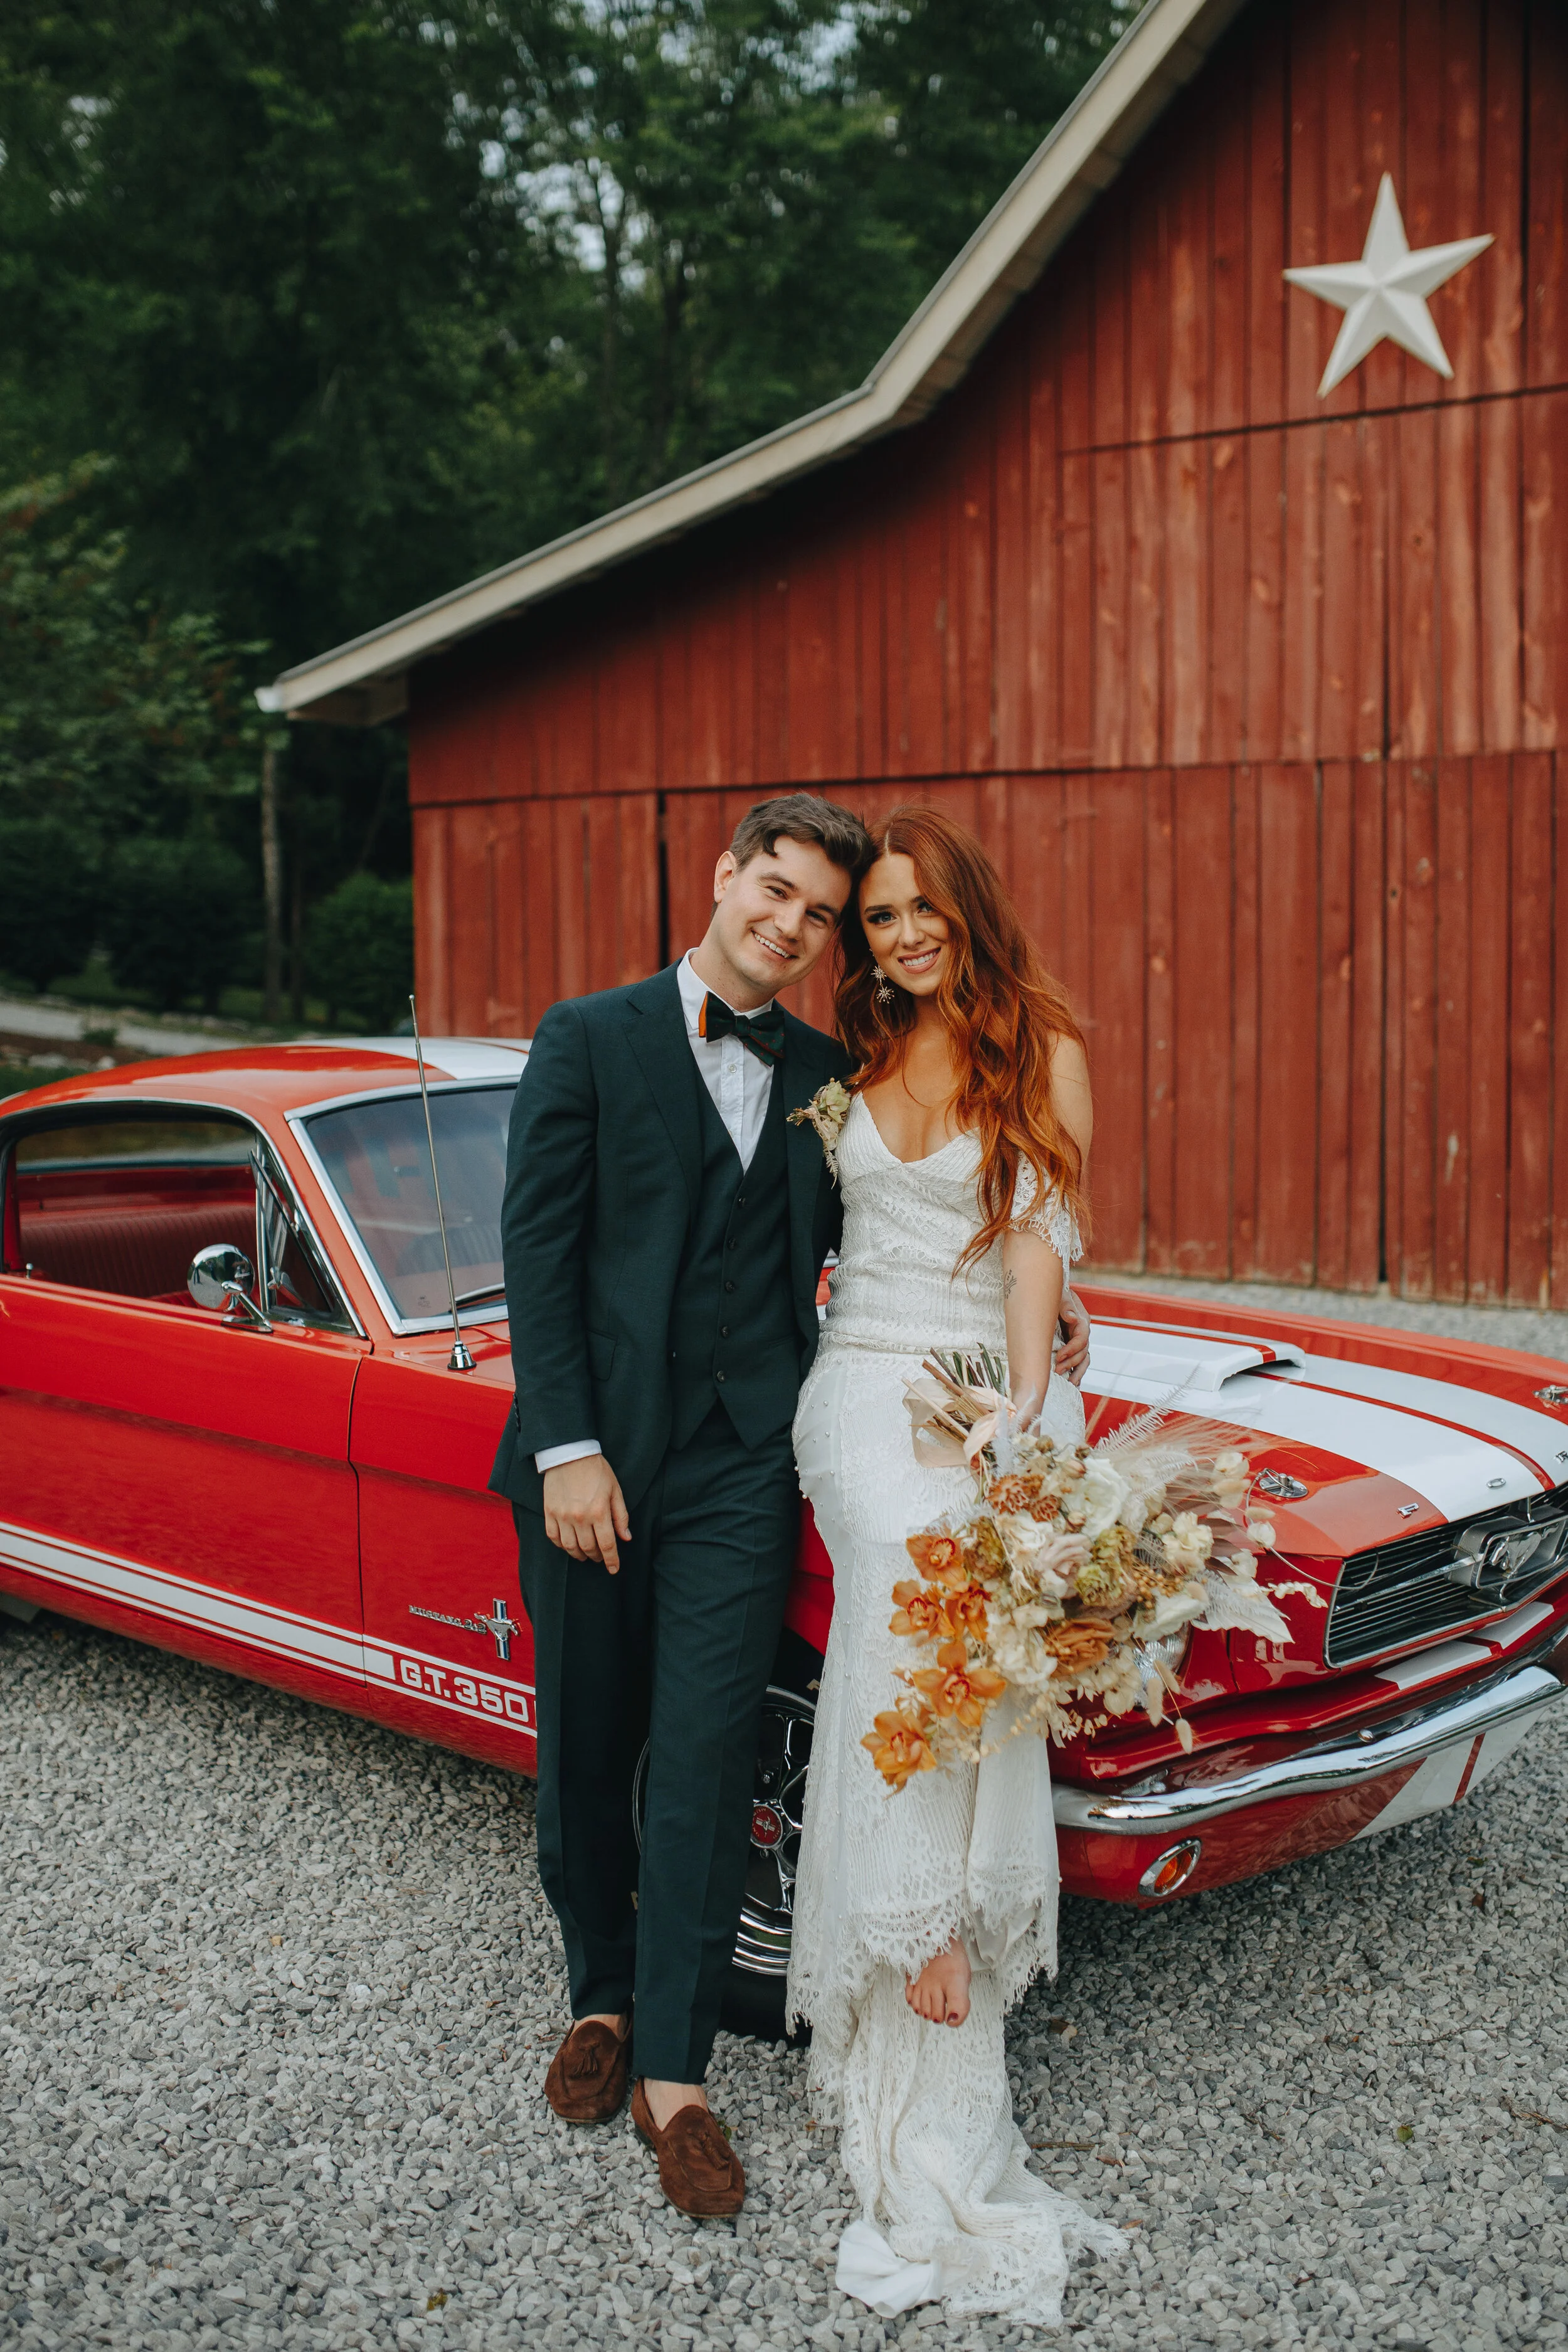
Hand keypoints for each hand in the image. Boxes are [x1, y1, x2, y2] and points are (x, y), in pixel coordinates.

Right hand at [542, 1455, 630, 1572]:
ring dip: (580, 1555)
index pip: (607, 1545)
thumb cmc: (596, 1470)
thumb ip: (621, 1516)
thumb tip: (626, 1538)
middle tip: (600, 1557)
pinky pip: (553, 1537)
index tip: (614, 1569)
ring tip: (586, 1555)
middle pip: (589, 1548)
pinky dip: (562, 1546)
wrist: (570, 1453)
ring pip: (570, 1547)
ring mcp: (562, 1516)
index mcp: (599, 1511)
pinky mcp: (549, 1512)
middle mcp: (579, 1517)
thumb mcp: (615, 1490)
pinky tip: (569, 1545)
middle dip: (597, 1557)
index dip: (612, 1561)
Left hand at [1053, 1285, 1090, 1387]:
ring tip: (1069, 1383)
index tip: (1059, 1356)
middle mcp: (1082, 1332)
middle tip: (1057, 1371)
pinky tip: (1072, 1384)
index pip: (1082, 1339)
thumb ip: (1065, 1305)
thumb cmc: (1054, 1294)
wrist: (1047, 1295)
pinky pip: (1078, 1362)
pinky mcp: (1071, 1347)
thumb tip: (1071, 1317)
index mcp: (1081, 1321)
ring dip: (1077, 1372)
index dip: (1072, 1350)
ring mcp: (1077, 1341)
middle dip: (1071, 1363)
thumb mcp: (1059, 1296)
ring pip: (1083, 1360)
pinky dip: (1076, 1372)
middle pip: (1083, 1352)